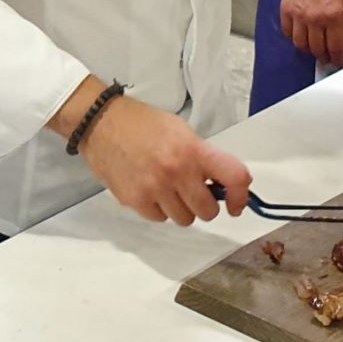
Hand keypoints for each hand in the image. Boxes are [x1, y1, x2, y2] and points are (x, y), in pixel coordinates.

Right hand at [77, 96, 251, 226]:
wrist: (100, 122)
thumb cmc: (142, 123)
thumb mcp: (180, 130)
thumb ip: (202, 157)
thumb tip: (220, 186)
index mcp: (193, 150)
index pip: (234, 177)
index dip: (242, 196)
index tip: (236, 205)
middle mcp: (177, 171)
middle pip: (208, 211)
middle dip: (203, 204)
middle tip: (191, 191)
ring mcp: (154, 188)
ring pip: (184, 219)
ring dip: (180, 208)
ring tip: (166, 188)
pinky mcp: (135, 200)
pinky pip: (159, 218)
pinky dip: (157, 209)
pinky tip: (148, 189)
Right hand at [278, 0, 342, 66]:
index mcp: (334, 15)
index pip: (336, 47)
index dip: (338, 58)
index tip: (338, 61)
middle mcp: (315, 18)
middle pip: (317, 49)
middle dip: (323, 57)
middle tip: (326, 57)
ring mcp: (298, 14)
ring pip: (301, 44)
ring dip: (308, 50)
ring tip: (313, 49)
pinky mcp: (285, 9)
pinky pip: (287, 31)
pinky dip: (293, 37)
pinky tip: (299, 36)